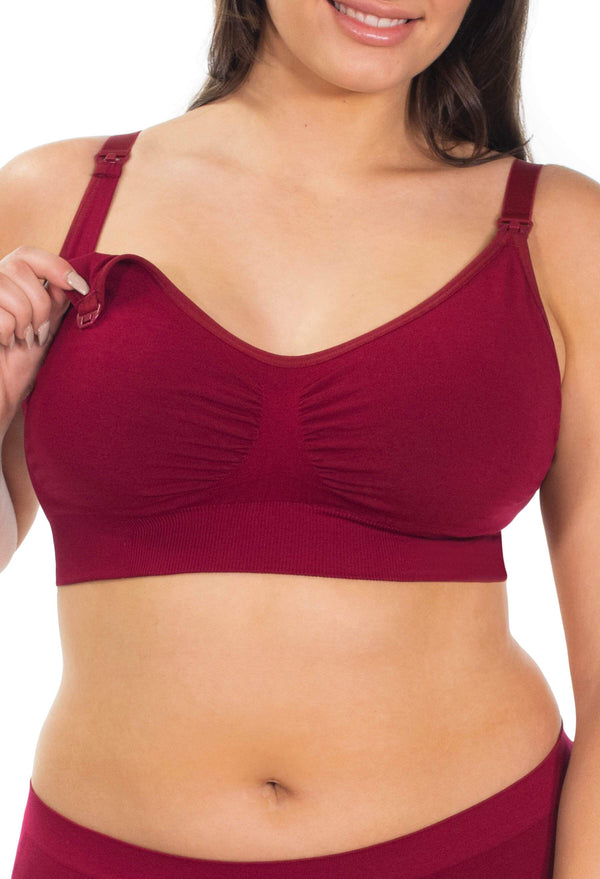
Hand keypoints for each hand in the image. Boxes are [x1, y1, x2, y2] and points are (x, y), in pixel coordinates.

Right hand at [0, 245, 87, 431]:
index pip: (28, 254)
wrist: (0, 395)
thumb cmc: (19, 364)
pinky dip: (7, 334)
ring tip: (20, 339)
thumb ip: (54, 300)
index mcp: (7, 281)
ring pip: (7, 288)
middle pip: (19, 265)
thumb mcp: (45, 327)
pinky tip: (3, 344)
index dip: (56, 266)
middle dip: (39, 302)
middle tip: (38, 331)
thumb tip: (74, 278)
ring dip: (24, 320)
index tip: (80, 287)